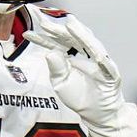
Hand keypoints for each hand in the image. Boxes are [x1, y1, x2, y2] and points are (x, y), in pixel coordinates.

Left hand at [24, 19, 124, 136]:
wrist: (97, 113)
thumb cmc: (79, 95)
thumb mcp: (61, 83)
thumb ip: (56, 69)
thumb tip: (50, 53)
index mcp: (69, 56)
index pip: (54, 45)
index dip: (42, 39)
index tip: (27, 34)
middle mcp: (82, 54)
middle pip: (70, 39)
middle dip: (58, 30)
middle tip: (44, 23)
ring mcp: (97, 61)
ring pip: (88, 43)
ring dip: (80, 33)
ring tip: (70, 23)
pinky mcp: (110, 71)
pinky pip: (104, 61)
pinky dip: (98, 53)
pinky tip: (91, 46)